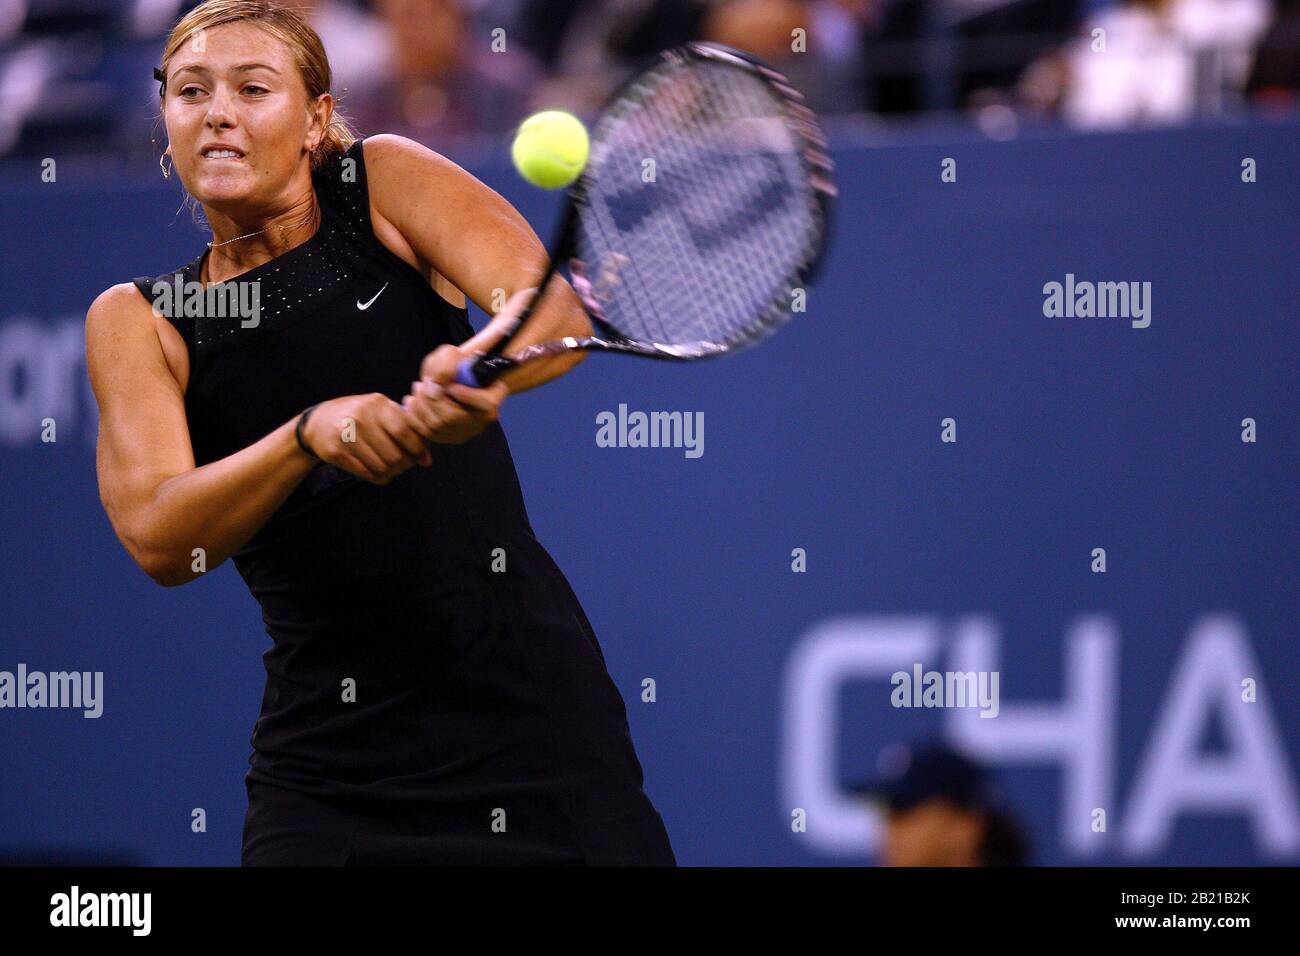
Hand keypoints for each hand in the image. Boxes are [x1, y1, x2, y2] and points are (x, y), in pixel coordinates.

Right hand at [301, 393, 431, 484]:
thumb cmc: (358, 417)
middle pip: (394, 454)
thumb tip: (426, 460)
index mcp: (376, 404)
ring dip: (391, 472)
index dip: (416, 448)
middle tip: (404, 464)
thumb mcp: (381, 414)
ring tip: (391, 468)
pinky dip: (378, 477)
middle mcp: (360, 417)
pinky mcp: (335, 452)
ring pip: (382, 467)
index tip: (420, 456)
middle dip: (404, 464)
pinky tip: (378, 472)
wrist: (317, 422)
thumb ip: (406, 431)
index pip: (404, 431)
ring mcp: (346, 435)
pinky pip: (367, 474)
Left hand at [403, 288, 532, 443]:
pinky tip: (412, 400)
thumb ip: (449, 361)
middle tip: (426, 382)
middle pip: (452, 417)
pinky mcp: (446, 438)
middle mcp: (480, 422)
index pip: (486, 404)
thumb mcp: (454, 355)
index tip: (452, 386)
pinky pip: (425, 432)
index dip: (467, 396)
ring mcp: (462, 433)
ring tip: (418, 388)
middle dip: (432, 397)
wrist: (453, 380)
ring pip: (437, 425)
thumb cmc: (455, 365)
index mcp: (492, 400)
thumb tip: (439, 382)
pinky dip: (413, 415)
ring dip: (421, 403)